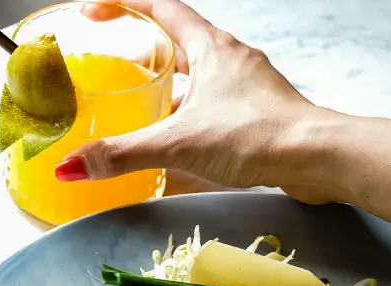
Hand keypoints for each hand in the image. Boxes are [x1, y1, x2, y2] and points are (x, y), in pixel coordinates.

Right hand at [59, 1, 332, 202]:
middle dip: (145, 49)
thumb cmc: (258, 135)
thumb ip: (123, 153)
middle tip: (116, 64)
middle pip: (180, 40)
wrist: (316, 158)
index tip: (96, 12)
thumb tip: (73, 164)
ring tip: (143, 105)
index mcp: (210, 48)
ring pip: (200, 73)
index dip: (126, 5)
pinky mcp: (259, 112)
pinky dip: (192, 112)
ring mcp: (248, 85)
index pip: (162, 8)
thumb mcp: (178, 143)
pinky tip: (181, 139)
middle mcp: (231, 58)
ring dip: (171, 85)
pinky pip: (217, 102)